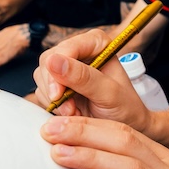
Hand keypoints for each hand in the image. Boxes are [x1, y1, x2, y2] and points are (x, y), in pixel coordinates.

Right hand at [33, 30, 148, 129]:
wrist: (126, 125)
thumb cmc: (125, 106)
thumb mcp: (109, 93)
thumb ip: (84, 77)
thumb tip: (54, 61)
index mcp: (96, 43)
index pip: (65, 48)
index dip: (57, 70)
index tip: (58, 93)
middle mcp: (79, 51)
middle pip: (48, 61)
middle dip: (55, 89)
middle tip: (70, 109)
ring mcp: (67, 68)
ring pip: (42, 78)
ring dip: (55, 100)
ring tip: (76, 112)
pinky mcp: (58, 84)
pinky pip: (42, 92)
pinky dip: (54, 106)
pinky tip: (71, 112)